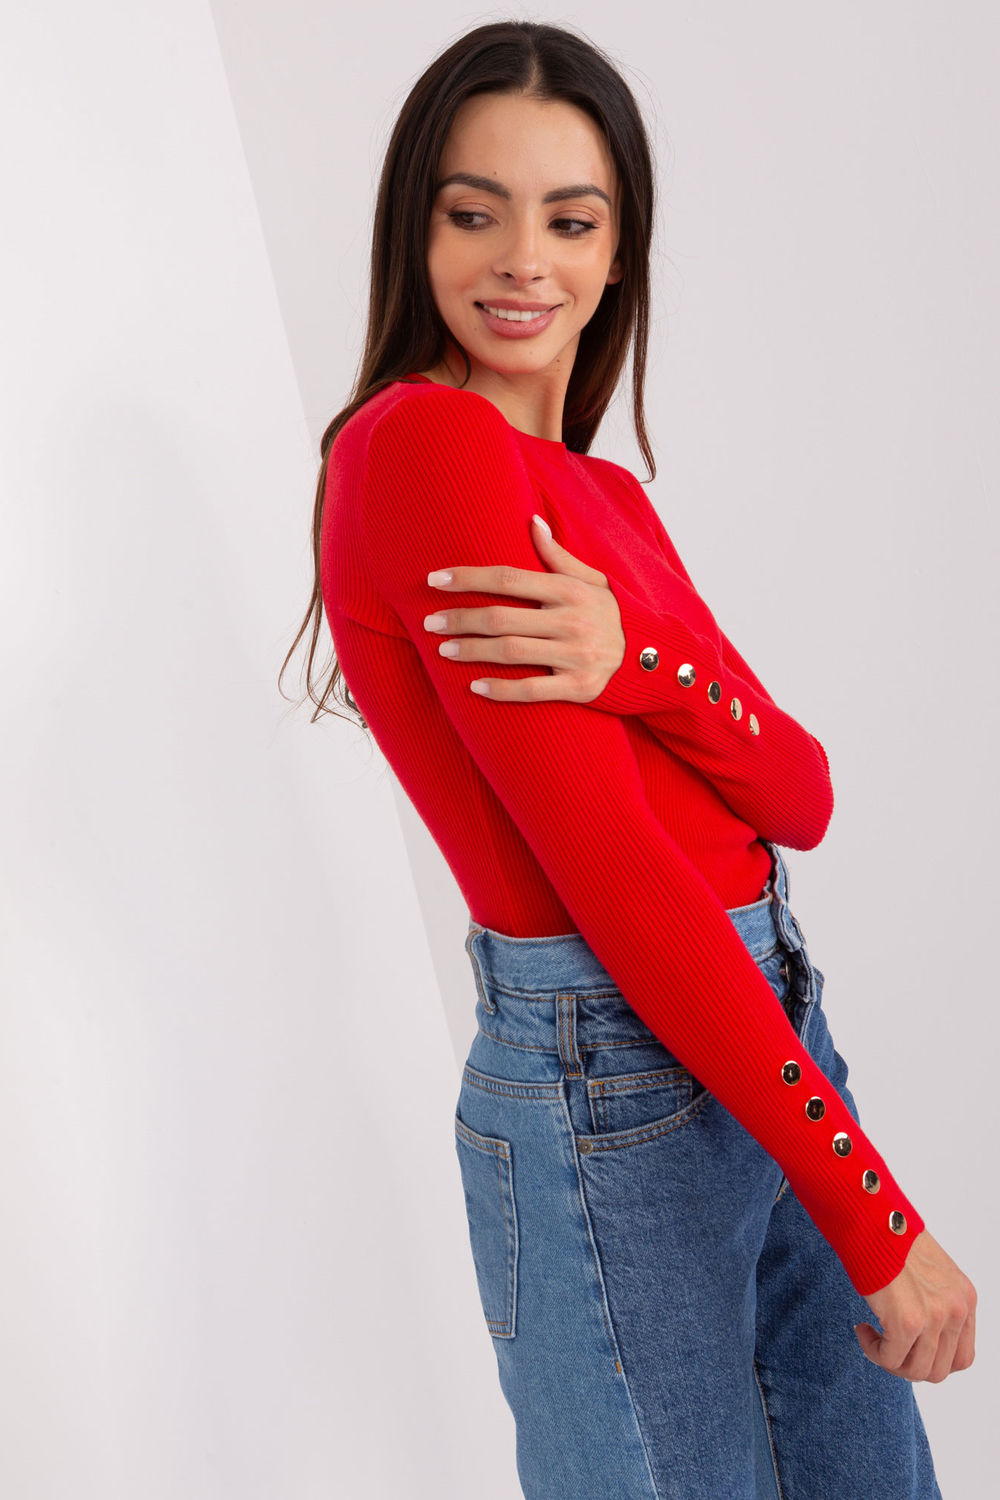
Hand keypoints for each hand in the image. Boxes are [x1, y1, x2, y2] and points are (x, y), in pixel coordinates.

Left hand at [422, 514, 625, 700]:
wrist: (654, 658)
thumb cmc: (614, 614)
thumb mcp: (592, 580)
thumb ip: (558, 556)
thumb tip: (531, 521)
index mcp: (569, 590)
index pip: (507, 578)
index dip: (467, 578)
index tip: (434, 580)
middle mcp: (571, 620)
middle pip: (500, 617)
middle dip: (459, 619)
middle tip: (430, 623)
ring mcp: (576, 655)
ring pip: (510, 652)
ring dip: (470, 651)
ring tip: (443, 650)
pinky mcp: (580, 687)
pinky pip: (532, 690)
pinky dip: (500, 690)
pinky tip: (474, 687)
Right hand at [855, 1228, 976, 1381]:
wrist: (870, 1219)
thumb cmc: (890, 1237)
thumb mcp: (931, 1271)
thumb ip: (936, 1301)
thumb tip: (923, 1336)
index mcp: (965, 1297)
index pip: (962, 1357)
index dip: (933, 1360)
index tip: (910, 1348)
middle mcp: (956, 1309)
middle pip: (939, 1370)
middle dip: (909, 1365)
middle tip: (887, 1346)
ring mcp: (934, 1317)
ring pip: (916, 1371)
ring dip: (890, 1360)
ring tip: (873, 1336)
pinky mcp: (907, 1322)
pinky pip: (890, 1359)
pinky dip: (873, 1351)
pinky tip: (863, 1329)